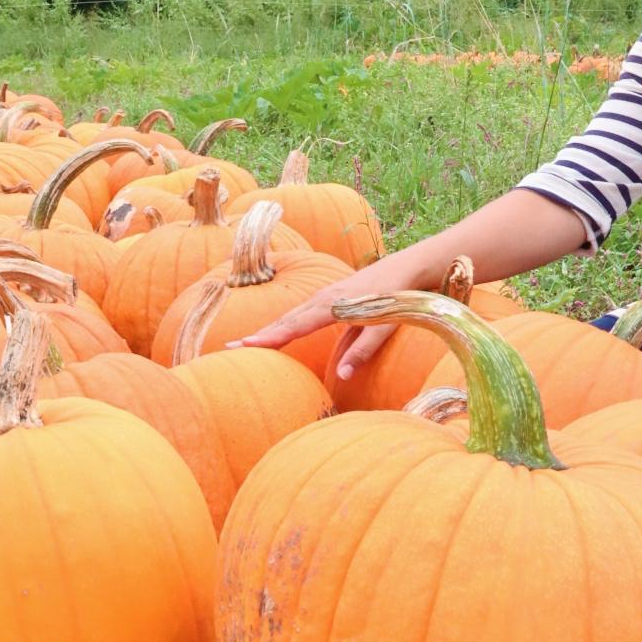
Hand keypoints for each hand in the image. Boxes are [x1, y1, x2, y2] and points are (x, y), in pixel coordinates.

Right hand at [230, 242, 449, 380]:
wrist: (411, 267)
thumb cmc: (401, 298)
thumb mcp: (387, 325)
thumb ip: (365, 349)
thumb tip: (344, 375)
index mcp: (334, 305)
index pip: (296, 325)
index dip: (271, 338)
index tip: (246, 346)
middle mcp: (324, 298)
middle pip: (286, 319)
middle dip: (260, 334)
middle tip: (230, 347)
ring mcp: (326, 295)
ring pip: (292, 314)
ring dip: (270, 328)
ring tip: (246, 342)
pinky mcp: (331, 297)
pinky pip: (302, 312)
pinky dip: (286, 323)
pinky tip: (278, 332)